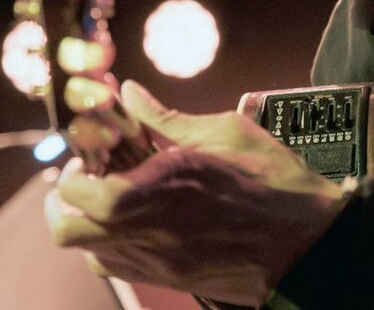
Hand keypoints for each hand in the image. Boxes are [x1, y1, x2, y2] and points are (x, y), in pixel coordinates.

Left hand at [45, 81, 344, 305]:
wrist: (310, 244)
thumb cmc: (273, 184)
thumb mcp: (223, 133)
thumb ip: (166, 118)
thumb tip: (129, 94)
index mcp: (153, 190)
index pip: (76, 188)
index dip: (75, 166)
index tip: (91, 151)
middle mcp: (145, 232)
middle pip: (67, 231)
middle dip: (64, 203)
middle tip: (85, 178)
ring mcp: (156, 263)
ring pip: (89, 254)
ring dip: (88, 225)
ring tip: (113, 198)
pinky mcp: (171, 279)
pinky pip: (119, 269)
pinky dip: (113, 246)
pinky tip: (139, 221)